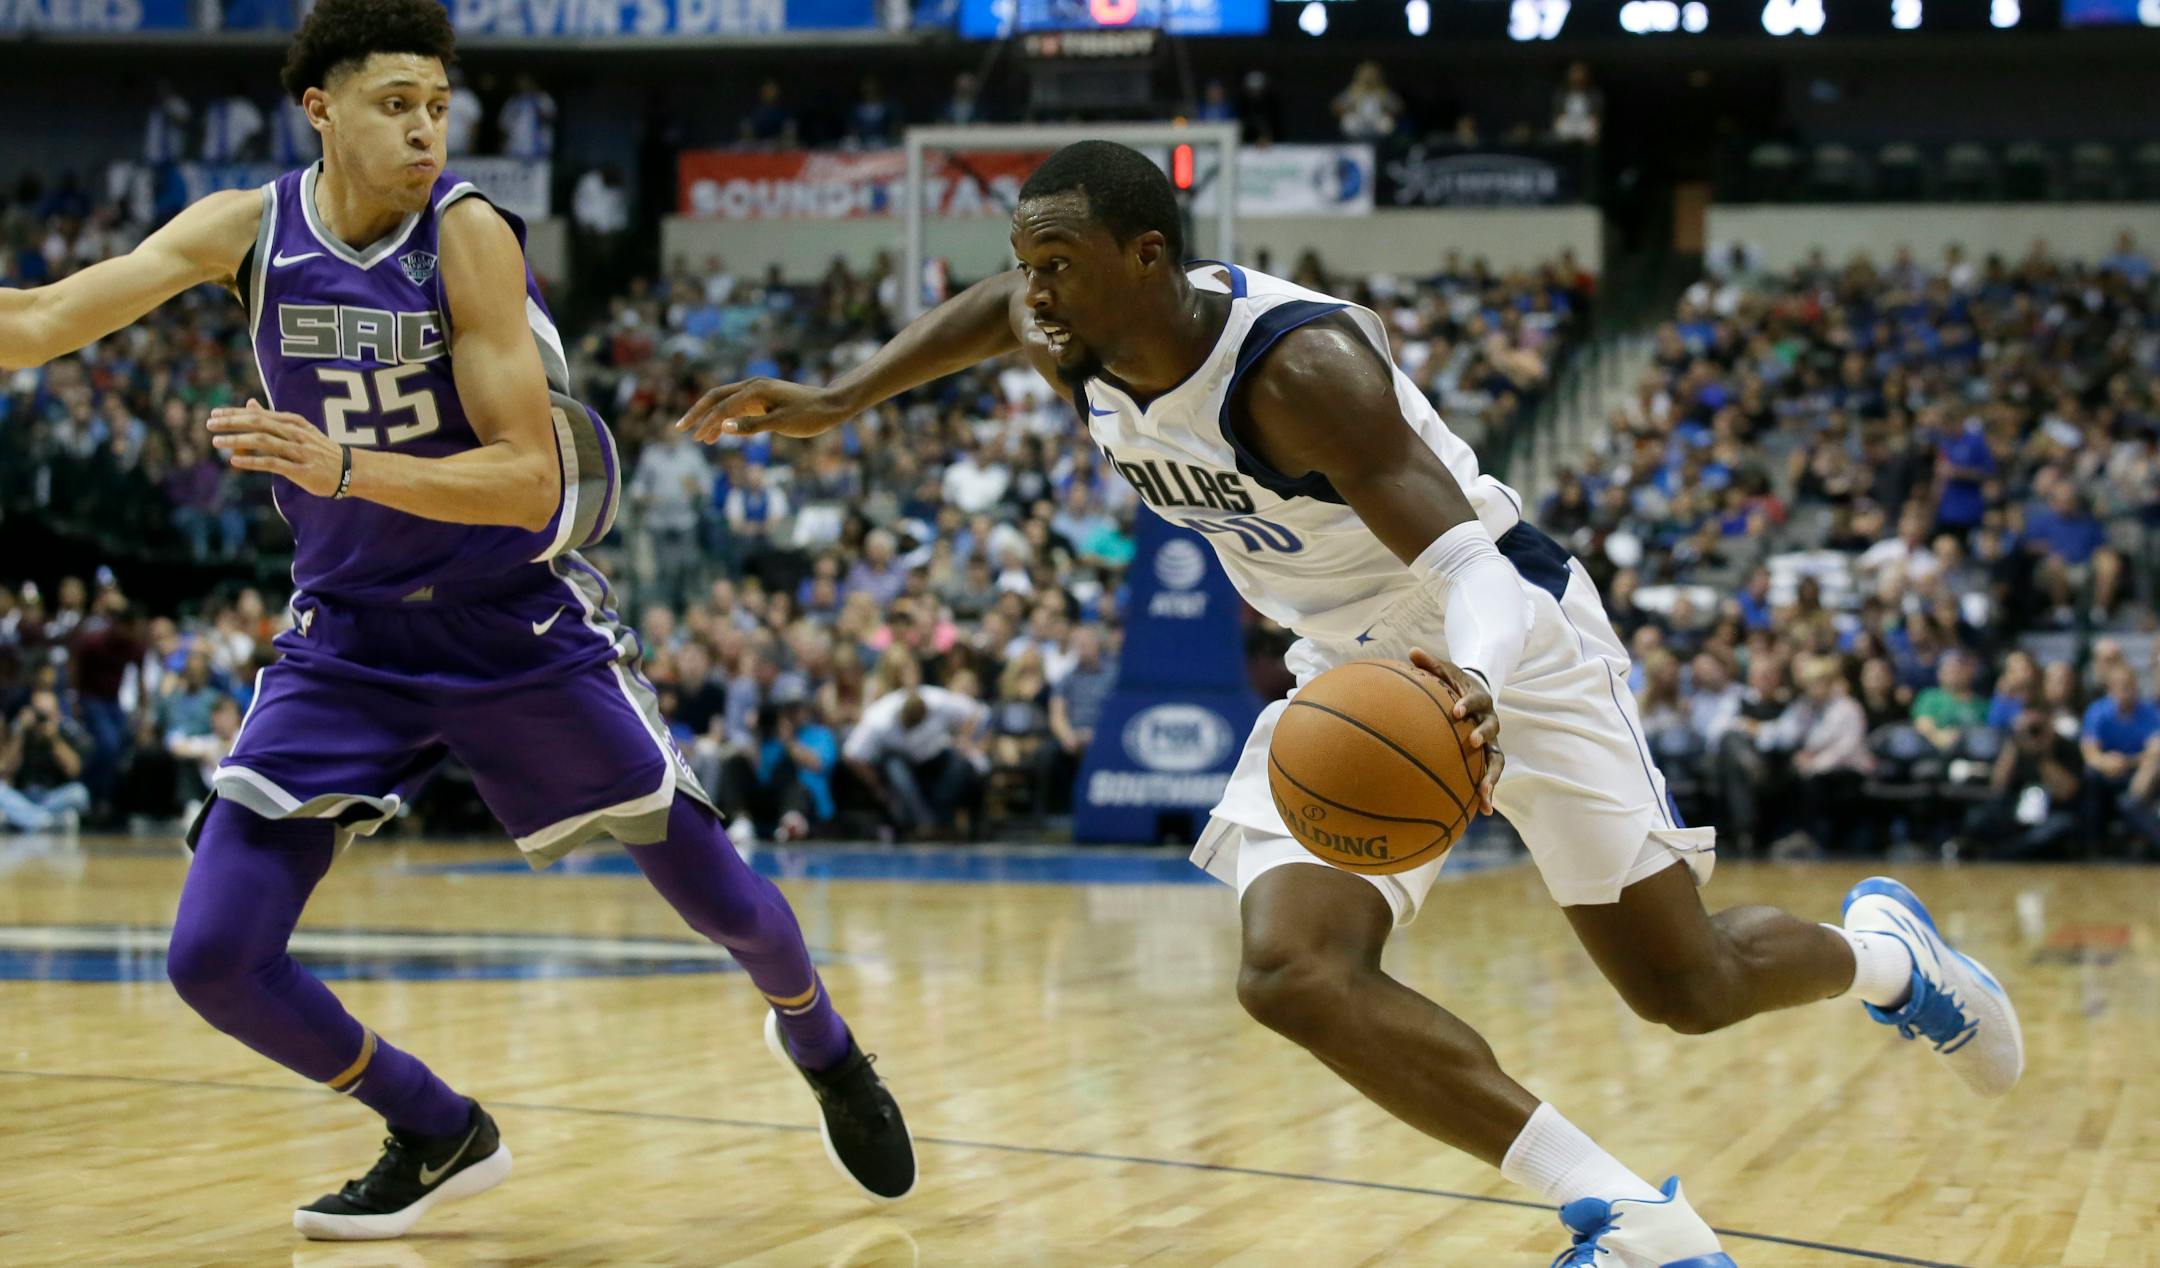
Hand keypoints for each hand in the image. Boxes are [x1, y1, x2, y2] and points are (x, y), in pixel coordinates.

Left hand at [208, 399, 342, 495]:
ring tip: (216, 442)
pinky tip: (235, 461)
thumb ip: (272, 419)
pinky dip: (253, 461)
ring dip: (238, 440)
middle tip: (209, 424)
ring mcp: (299, 451)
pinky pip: (273, 463)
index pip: (259, 414)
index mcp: (294, 422)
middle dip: (233, 423)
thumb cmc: (321, 451)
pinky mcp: (301, 470)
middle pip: (259, 423)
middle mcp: (295, 434)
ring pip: (264, 441)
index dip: (235, 413)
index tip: (214, 414)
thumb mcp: (298, 430)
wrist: (352, 471)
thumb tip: (249, 403)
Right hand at [677, 378, 851, 442]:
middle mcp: (753, 386)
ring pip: (725, 402)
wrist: (832, 405)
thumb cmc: (810, 415)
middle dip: (698, 412)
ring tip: (699, 438)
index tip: (694, 437)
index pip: (722, 406)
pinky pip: (737, 407)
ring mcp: (758, 392)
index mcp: (755, 390)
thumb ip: (752, 426)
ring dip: (710, 417)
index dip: (706, 422)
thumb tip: (722, 426)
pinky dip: (725, 418)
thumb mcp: (782, 423)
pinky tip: (720, 432)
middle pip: (716, 396)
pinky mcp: (763, 399)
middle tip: (681, 429)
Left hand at [1408, 647, 1502, 814]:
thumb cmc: (1453, 685)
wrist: (1475, 695)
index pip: (1476, 700)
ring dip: (1492, 776)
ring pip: (1496, 759)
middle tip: (1472, 743)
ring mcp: (1491, 741)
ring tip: (1484, 795)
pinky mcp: (1488, 758)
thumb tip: (1411, 651)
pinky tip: (1483, 811)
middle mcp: (1489, 721)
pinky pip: (1490, 775)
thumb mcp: (1444, 672)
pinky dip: (1488, 792)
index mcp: (1479, 700)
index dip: (1468, 705)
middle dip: (1483, 736)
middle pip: (1492, 729)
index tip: (1456, 711)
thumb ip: (1430, 665)